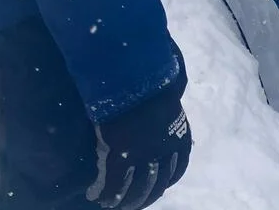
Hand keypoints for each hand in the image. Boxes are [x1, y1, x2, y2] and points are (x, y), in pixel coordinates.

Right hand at [87, 60, 192, 209]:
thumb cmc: (150, 86)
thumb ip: (164, 122)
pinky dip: (107, 194)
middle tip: (135, 203)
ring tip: (115, 206)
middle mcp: (166, 151)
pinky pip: (116, 183)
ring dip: (127, 200)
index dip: (167, 180)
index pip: (177, 168)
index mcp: (179, 138)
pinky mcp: (123, 156)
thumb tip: (157, 124)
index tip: (159, 187)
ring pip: (137, 188)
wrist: (137, 81)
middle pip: (157, 183)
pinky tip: (99, 198)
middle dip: (146, 196)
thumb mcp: (166, 107)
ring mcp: (145, 156)